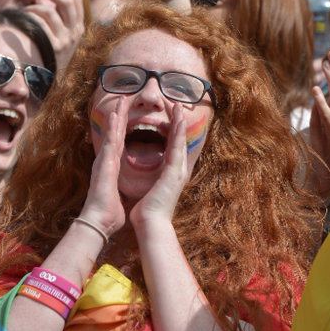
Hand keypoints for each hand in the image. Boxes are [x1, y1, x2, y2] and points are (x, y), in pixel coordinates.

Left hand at [23, 0, 84, 69]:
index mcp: (79, 28)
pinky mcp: (53, 46)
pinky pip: (39, 23)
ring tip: (27, 11)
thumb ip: (61, 18)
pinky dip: (30, 17)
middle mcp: (74, 33)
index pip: (76, 1)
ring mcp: (64, 41)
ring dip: (35, 7)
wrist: (52, 79)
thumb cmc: (53, 53)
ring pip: (50, 12)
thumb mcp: (64, 36)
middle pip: (67, 2)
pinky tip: (24, 20)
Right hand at [79, 97, 128, 236]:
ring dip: (116, 116)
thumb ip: (121, 189)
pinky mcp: (104, 165)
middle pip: (114, 134)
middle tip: (124, 99)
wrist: (99, 222)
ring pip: (111, 134)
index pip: (119, 143)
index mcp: (112, 168)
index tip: (126, 115)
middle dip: (119, 116)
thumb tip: (127, 191)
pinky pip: (110, 143)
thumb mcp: (120, 195)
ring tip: (121, 100)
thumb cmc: (109, 213)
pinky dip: (112, 129)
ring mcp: (104, 161)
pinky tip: (114, 116)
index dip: (122, 128)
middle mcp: (107, 161)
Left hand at [130, 100, 187, 227]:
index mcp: (172, 175)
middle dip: (179, 123)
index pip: (173, 148)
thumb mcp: (153, 192)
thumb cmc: (149, 212)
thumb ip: (156, 183)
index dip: (173, 132)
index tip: (172, 119)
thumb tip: (154, 182)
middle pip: (180, 141)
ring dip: (180, 122)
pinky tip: (178, 120)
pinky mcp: (174, 172)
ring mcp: (178, 171)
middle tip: (179, 106)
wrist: (151, 224)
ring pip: (180, 141)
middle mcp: (178, 171)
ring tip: (179, 107)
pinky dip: (177, 132)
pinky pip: (176, 147)